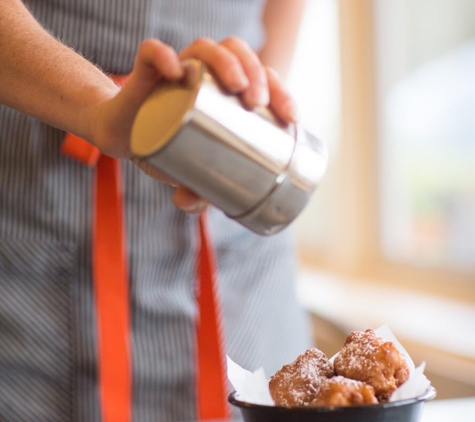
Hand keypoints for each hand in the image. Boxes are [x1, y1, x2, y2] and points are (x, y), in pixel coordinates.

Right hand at [88, 37, 297, 212]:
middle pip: (239, 55)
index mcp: (224, 91)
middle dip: (256, 72)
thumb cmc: (166, 145)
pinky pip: (152, 52)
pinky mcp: (145, 69)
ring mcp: (176, 67)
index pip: (260, 78)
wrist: (123, 133)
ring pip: (205, 47)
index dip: (280, 90)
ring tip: (236, 86)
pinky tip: (177, 71)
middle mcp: (204, 73)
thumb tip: (198, 205)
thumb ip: (196, 191)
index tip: (291, 117)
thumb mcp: (188, 172)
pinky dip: (164, 57)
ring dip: (225, 60)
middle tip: (257, 101)